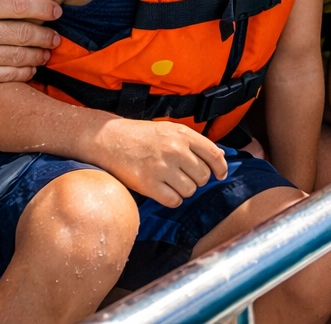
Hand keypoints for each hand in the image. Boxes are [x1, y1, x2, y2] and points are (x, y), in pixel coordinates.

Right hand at [0, 0, 63, 100]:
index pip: (19, 4)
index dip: (43, 7)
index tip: (57, 11)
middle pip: (24, 32)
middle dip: (46, 35)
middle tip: (56, 37)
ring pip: (18, 55)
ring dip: (39, 55)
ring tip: (47, 53)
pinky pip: (5, 76)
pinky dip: (24, 73)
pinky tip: (31, 69)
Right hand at [84, 118, 227, 206]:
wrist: (110, 139)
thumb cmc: (142, 135)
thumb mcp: (172, 130)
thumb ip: (195, 142)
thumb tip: (220, 156)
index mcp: (183, 135)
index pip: (214, 155)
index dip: (221, 168)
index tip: (220, 175)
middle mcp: (175, 150)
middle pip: (203, 176)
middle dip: (197, 180)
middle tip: (184, 176)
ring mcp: (162, 167)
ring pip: (190, 190)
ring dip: (184, 190)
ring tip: (171, 182)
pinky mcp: (148, 184)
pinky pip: (174, 201)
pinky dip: (172, 199)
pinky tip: (164, 191)